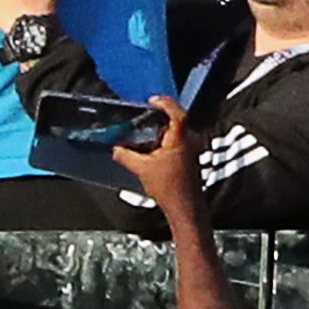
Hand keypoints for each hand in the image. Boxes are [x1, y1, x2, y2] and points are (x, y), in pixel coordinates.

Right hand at [112, 96, 200, 217]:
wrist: (185, 208)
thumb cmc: (169, 189)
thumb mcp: (142, 169)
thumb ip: (126, 156)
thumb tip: (115, 148)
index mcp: (180, 139)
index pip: (177, 113)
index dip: (165, 102)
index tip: (152, 100)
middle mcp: (190, 140)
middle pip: (178, 118)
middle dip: (162, 113)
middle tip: (147, 112)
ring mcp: (192, 148)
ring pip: (179, 129)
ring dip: (164, 126)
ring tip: (148, 129)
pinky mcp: (191, 156)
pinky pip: (180, 139)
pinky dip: (167, 137)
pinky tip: (155, 146)